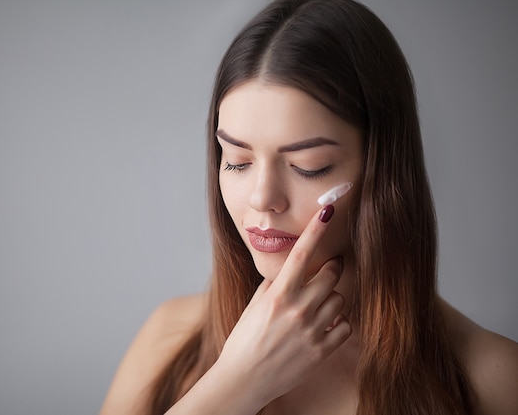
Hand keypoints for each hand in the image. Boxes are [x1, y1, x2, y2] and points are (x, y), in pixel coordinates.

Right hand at [215, 205, 351, 408]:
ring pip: (340, 298)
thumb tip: (289, 270)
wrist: (244, 379)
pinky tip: (325, 324)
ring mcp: (312, 330)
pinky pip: (345, 324)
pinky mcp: (322, 350)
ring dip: (332, 297)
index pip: (301, 254)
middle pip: (331, 273)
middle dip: (331, 267)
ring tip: (318, 305)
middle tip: (326, 269)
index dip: (315, 229)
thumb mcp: (254, 306)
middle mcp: (298, 309)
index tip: (328, 211)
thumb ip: (274, 285)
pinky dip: (339, 321)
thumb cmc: (244, 340)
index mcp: (278, 295)